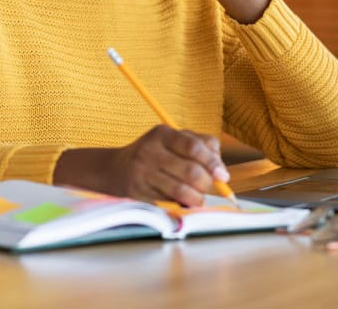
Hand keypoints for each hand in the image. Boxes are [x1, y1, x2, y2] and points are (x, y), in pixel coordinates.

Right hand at [54, 125, 230, 205]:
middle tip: (209, 187)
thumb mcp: (173, 140)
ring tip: (198, 198)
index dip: (213, 162)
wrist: (114, 169)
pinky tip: (183, 202)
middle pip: (190, 171)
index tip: (223, 176)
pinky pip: (168, 201)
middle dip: (206, 184)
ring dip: (196, 198)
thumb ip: (201, 146)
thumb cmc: (155, 153)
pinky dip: (181, 204)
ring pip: (180, 190)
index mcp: (162, 133)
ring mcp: (142, 173)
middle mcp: (150, 151)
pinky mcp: (138, 192)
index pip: (194, 147)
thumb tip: (221, 170)